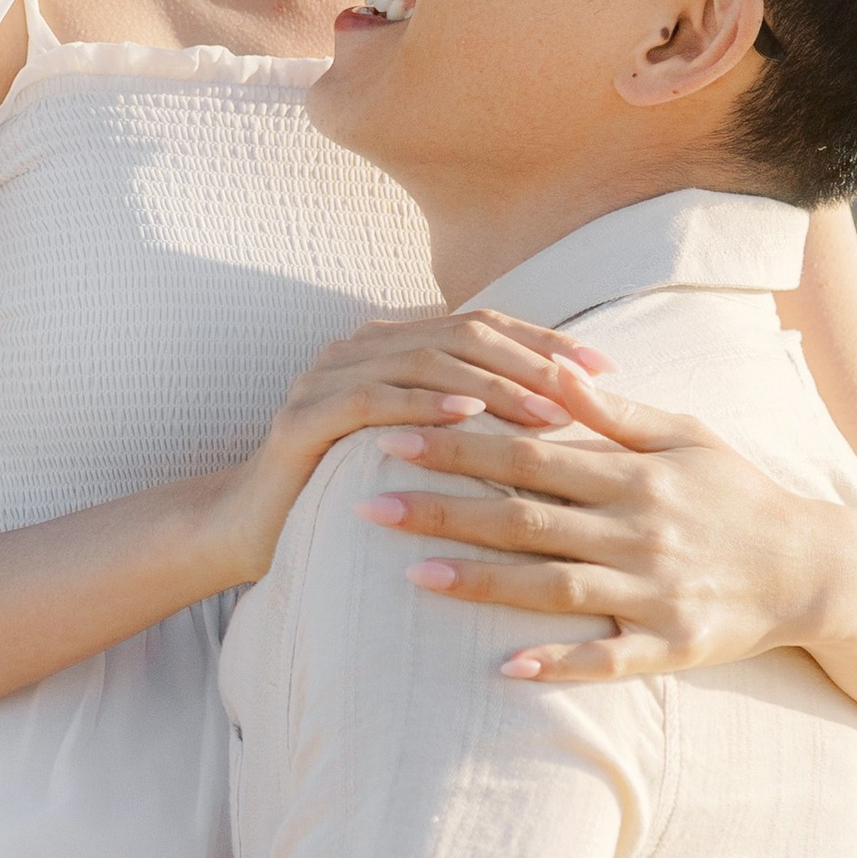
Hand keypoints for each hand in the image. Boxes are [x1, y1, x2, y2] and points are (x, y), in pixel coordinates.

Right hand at [192, 308, 610, 595]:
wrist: (250, 531)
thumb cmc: (352, 494)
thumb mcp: (422, 451)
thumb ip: (471, 421)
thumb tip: (566, 417)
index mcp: (391, 344)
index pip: (484, 326)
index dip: (546, 342)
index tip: (606, 370)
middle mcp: (359, 346)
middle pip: (462, 334)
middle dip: (532, 361)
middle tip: (587, 391)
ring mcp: (327, 375)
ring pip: (425, 360)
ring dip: (493, 384)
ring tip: (546, 410)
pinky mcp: (303, 416)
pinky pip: (373, 399)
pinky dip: (425, 403)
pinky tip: (468, 417)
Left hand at [354, 363, 856, 681]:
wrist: (813, 569)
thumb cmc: (736, 493)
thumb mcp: (685, 436)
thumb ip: (612, 410)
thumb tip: (547, 368)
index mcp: (634, 475)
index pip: (528, 454)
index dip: (458, 445)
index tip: (392, 436)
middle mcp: (639, 532)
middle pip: (525, 519)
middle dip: (443, 510)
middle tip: (366, 503)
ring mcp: (654, 593)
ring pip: (554, 588)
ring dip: (481, 584)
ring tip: (412, 577)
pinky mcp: (672, 647)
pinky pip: (606, 660)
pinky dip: (557, 664)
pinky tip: (502, 667)